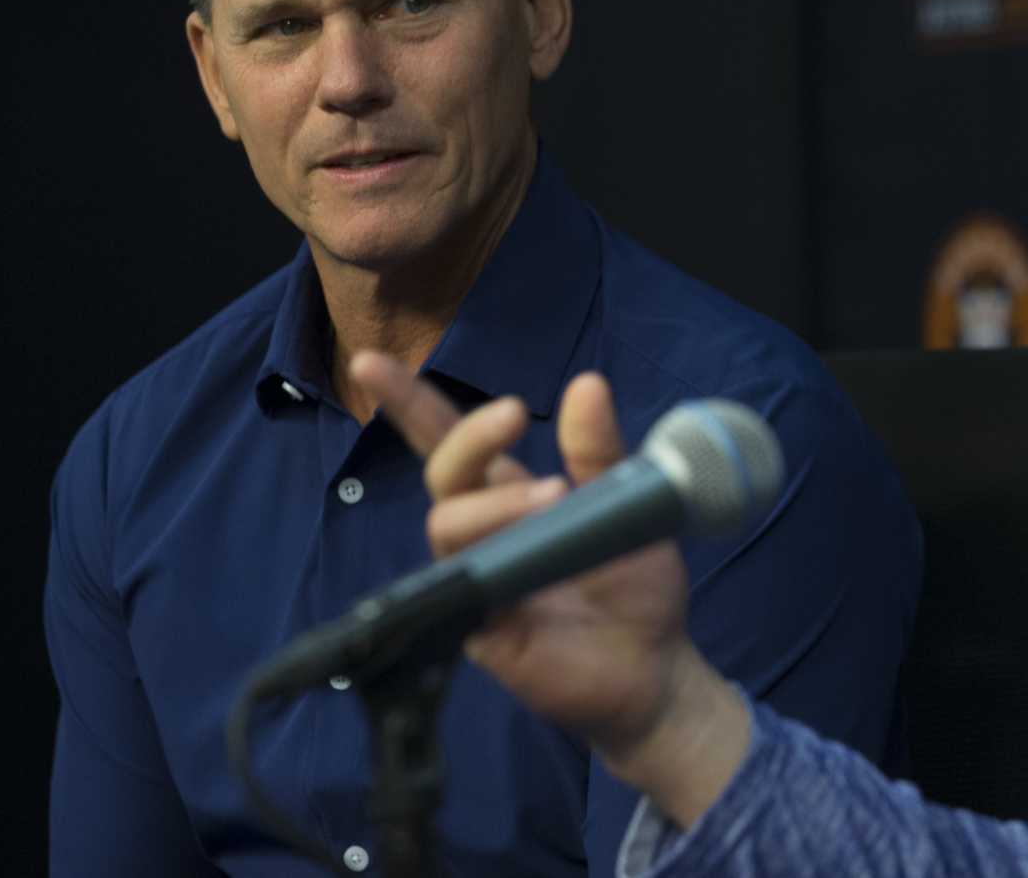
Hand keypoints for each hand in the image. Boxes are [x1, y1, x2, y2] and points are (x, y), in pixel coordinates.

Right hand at [355, 353, 750, 822]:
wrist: (657, 665)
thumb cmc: (633, 582)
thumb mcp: (627, 502)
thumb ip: (599, 451)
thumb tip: (587, 383)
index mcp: (511, 494)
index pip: (450, 441)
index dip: (409, 403)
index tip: (371, 362)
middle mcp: (484, 533)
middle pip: (443, 475)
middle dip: (467, 437)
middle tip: (514, 413)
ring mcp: (476, 580)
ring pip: (447, 526)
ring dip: (493, 502)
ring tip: (553, 496)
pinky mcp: (482, 631)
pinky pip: (460, 592)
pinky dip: (485, 566)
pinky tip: (519, 560)